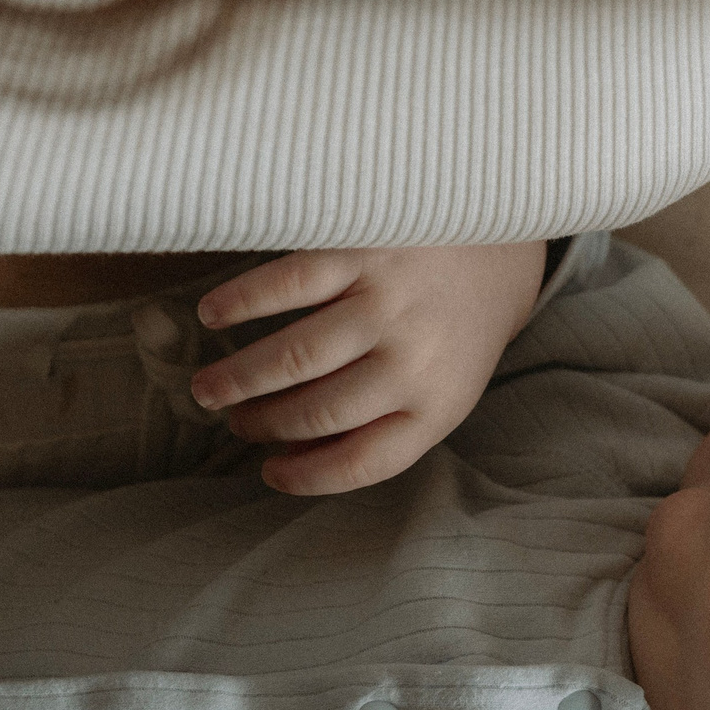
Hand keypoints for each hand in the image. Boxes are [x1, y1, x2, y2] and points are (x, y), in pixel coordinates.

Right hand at [188, 242, 544, 494]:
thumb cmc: (457, 321)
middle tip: (234, 421)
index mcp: (438, 405)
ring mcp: (387, 303)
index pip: (363, 462)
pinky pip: (287, 283)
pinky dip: (240, 302)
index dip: (307, 477)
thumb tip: (297, 457)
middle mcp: (414, 360)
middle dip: (262, 424)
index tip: (270, 471)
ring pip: (294, 358)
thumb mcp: (446, 384)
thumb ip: (388, 421)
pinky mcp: (364, 249)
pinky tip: (212, 314)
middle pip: (317, 412)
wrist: (500, 232)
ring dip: (239, 379)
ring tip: (209, 389)